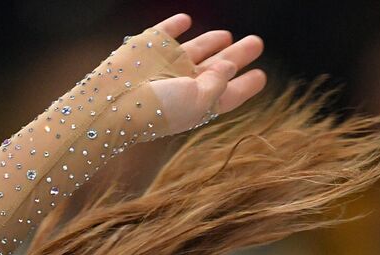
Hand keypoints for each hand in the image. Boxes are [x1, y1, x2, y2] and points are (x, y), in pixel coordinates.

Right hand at [150, 12, 265, 132]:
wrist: (117, 101)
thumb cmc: (160, 109)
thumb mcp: (199, 101)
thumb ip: (218, 82)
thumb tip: (228, 66)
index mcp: (200, 102)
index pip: (230, 92)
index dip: (247, 84)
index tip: (262, 76)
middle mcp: (186, 83)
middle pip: (219, 67)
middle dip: (238, 56)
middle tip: (256, 43)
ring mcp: (169, 64)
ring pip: (197, 49)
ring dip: (212, 42)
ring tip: (228, 35)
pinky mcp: (151, 46)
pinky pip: (167, 31)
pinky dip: (176, 25)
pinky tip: (186, 20)